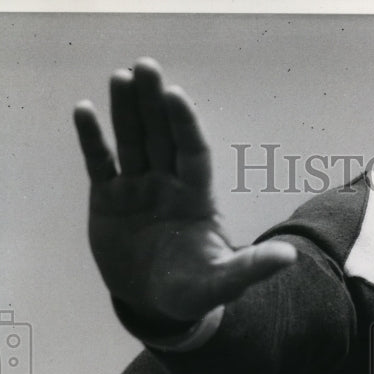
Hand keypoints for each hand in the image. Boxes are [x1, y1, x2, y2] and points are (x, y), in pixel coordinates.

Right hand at [73, 58, 295, 326]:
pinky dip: (92, 139)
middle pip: (161, 136)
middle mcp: (168, 185)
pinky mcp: (109, 199)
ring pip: (131, 141)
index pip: (192, 152)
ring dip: (125, 111)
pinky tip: (84, 111)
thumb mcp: (223, 283)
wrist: (154, 306)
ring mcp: (137, 189)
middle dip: (154, 103)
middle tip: (146, 66)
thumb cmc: (194, 292)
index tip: (176, 95)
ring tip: (120, 77)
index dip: (184, 124)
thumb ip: (251, 267)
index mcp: (197, 198)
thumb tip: (289, 258)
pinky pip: (100, 163)